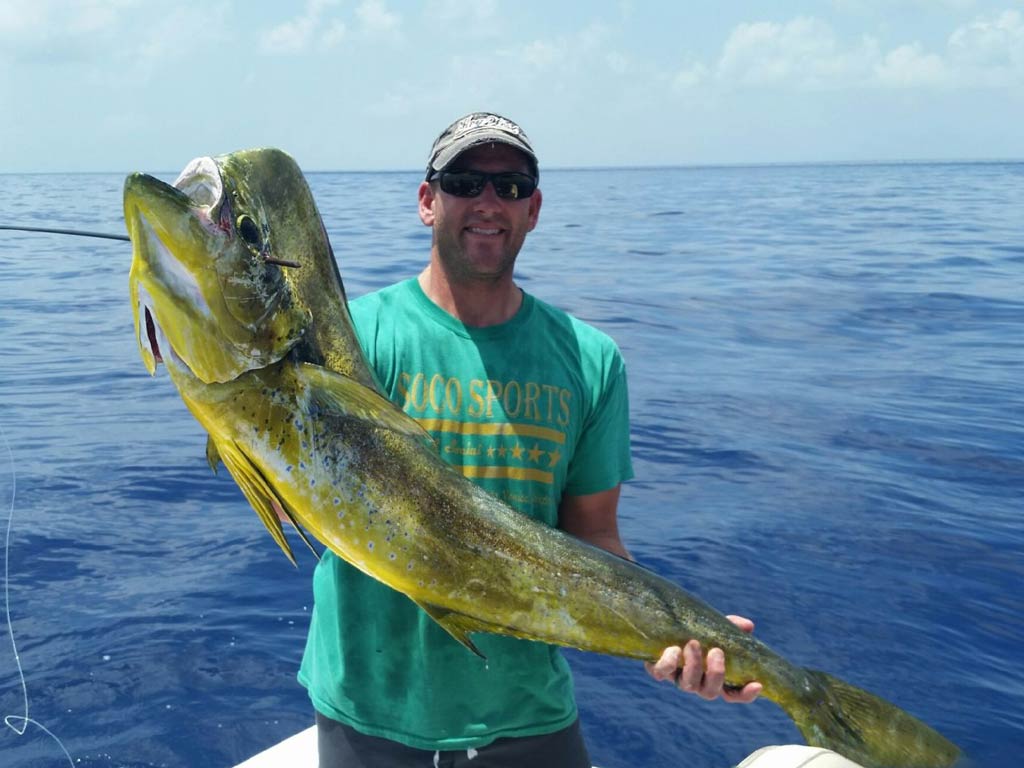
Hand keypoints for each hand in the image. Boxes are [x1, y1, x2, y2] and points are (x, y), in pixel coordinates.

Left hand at [644, 615, 761, 702]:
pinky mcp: (658, 670)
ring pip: (688, 685)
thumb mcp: (715, 627)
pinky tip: (674, 649)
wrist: (662, 624)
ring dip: (693, 665)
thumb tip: (748, 626)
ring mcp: (677, 677)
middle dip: (716, 674)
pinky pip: (661, 673)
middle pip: (710, 692)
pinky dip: (668, 663)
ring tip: (693, 644)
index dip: (746, 694)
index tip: (757, 684)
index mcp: (713, 675)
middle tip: (716, 651)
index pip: (733, 694)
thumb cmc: (694, 629)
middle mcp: (697, 682)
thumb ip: (731, 627)